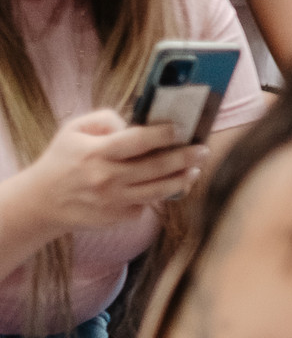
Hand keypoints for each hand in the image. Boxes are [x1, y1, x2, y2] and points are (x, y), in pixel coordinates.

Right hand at [16, 111, 206, 235]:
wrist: (42, 202)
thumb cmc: (62, 160)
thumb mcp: (73, 130)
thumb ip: (105, 120)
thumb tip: (135, 124)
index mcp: (95, 153)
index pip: (136, 141)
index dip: (162, 134)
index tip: (181, 128)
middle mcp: (107, 178)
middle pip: (157, 167)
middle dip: (185, 157)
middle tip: (203, 149)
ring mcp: (115, 201)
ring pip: (160, 190)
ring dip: (183, 178)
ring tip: (195, 169)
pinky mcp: (119, 217)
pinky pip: (147, 203)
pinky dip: (158, 193)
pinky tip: (166, 184)